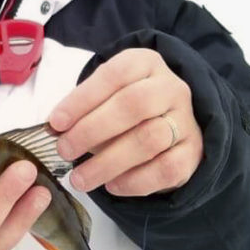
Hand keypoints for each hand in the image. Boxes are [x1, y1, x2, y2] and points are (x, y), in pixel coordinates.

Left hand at [48, 48, 203, 196]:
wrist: (172, 125)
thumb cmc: (126, 106)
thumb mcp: (106, 95)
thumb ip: (82, 108)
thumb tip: (55, 129)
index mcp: (145, 63)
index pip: (114, 74)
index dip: (82, 99)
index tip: (56, 123)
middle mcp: (171, 88)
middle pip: (133, 104)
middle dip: (92, 130)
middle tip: (65, 151)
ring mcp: (186, 120)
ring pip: (149, 138)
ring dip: (108, 162)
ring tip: (80, 178)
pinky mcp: (194, 152)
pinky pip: (166, 169)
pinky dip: (135, 181)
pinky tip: (112, 186)